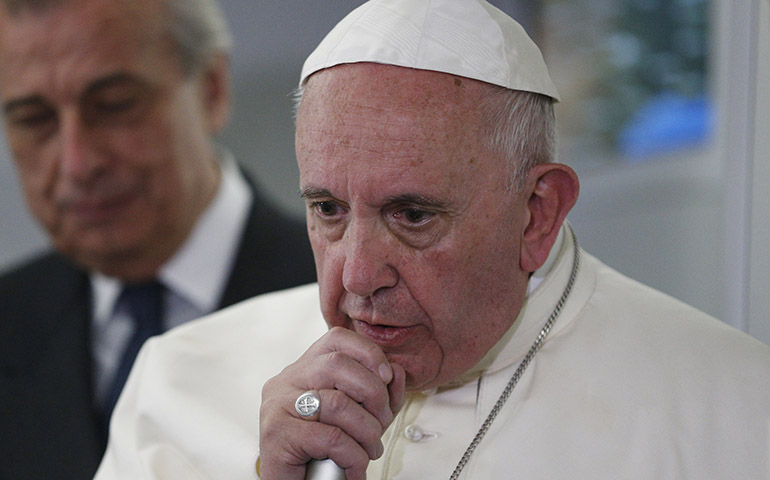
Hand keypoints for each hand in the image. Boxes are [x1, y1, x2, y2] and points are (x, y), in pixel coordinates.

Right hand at [259, 327, 406, 479]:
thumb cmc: (326, 451)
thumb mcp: (361, 416)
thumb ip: (379, 393)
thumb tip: (398, 371)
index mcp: (304, 368)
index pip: (336, 338)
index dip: (368, 352)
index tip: (386, 378)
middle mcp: (286, 380)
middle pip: (337, 364)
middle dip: (373, 393)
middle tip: (382, 422)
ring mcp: (277, 404)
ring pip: (337, 403)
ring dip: (367, 431)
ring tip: (371, 450)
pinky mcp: (276, 434)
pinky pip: (330, 438)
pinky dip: (354, 456)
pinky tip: (356, 469)